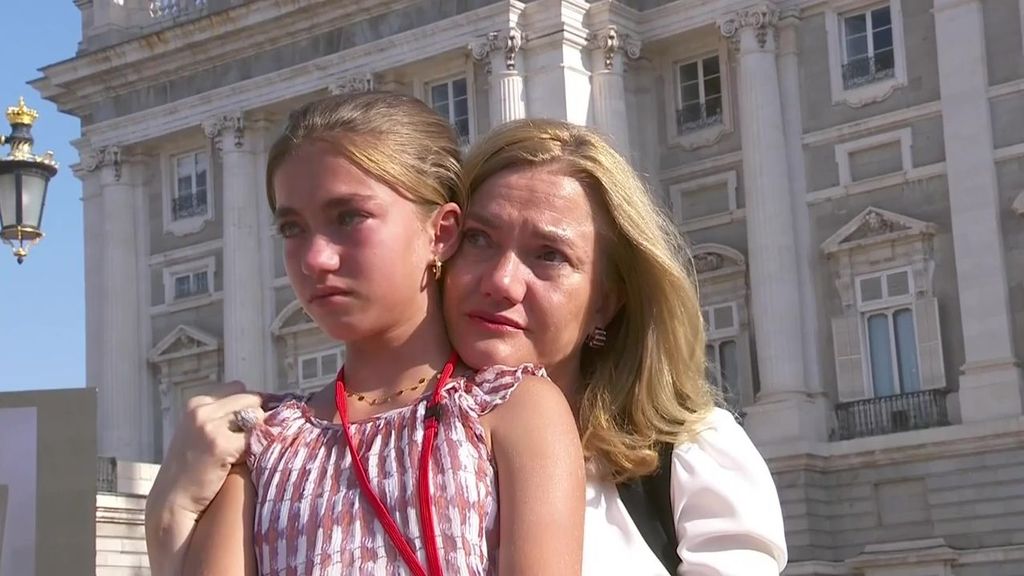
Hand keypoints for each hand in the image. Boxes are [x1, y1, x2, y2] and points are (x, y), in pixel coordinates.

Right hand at [145, 381, 267, 574]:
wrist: (172, 502)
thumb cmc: (192, 472)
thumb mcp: (201, 434)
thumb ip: (224, 419)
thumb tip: (265, 409)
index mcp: (197, 404)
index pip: (240, 390)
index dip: (253, 406)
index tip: (260, 422)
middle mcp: (201, 410)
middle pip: (251, 399)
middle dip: (261, 417)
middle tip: (262, 438)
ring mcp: (209, 426)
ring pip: (257, 415)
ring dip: (261, 432)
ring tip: (255, 451)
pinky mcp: (220, 445)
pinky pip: (255, 438)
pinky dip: (259, 448)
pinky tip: (252, 462)